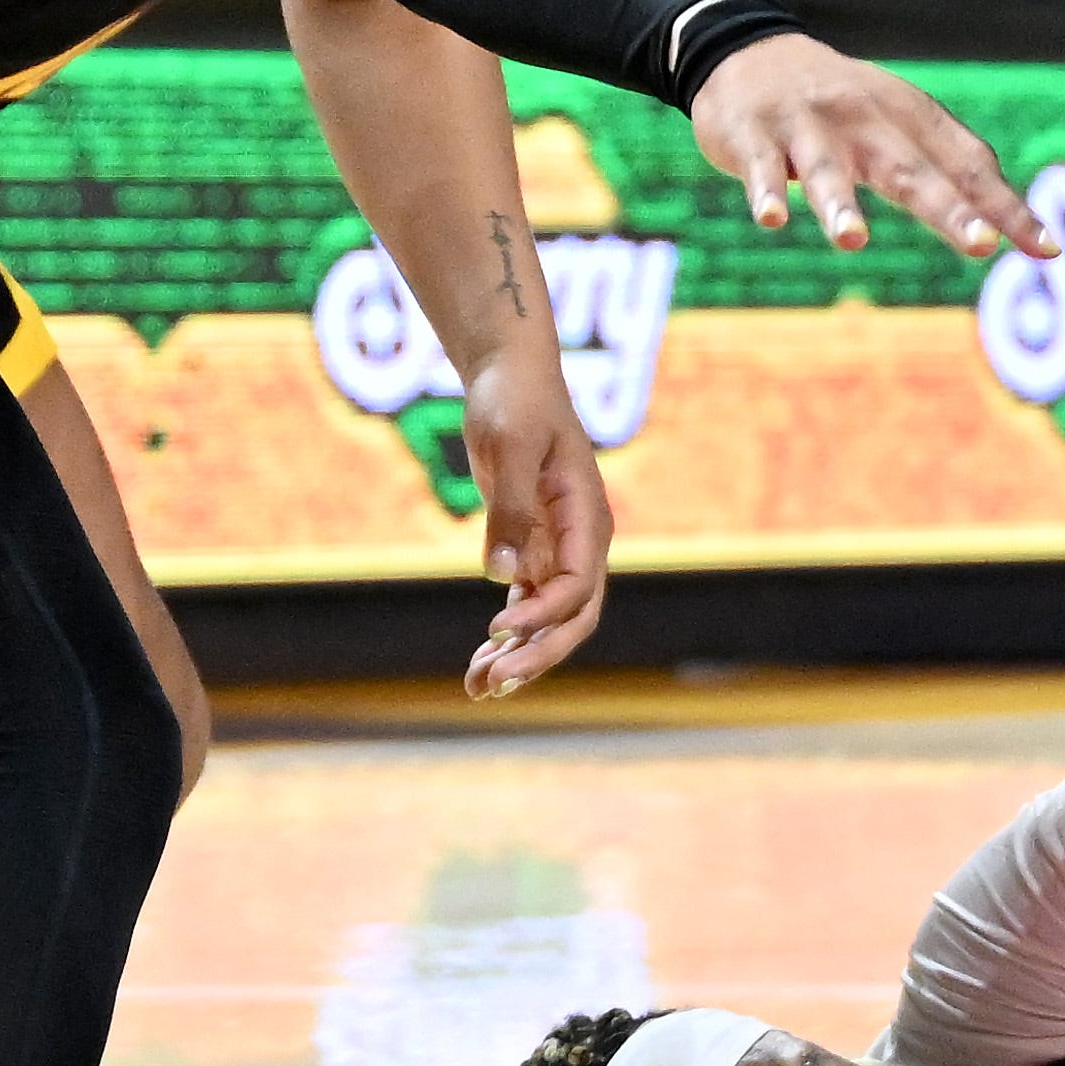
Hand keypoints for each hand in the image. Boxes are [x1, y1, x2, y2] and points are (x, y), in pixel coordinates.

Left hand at [455, 341, 610, 697]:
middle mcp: (581, 542)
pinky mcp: (532, 549)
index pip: (578, 585)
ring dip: (518, 657)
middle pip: (573, 617)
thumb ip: (511, 508)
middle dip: (536, 655)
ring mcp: (558, 549)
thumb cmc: (515, 401)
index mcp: (588, 517)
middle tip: (491, 687)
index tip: (497, 627)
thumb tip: (503, 574)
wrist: (510, 375)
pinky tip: (477, 666)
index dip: (543, 614)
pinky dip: (506, 639)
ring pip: (549, 621)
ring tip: (476, 690)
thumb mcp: (510, 445)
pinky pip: (525, 606)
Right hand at [688, 36, 1050, 258]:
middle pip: (910, 169)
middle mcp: (866, 117)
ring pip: (827, 168)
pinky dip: (766, 190)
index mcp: (910, 116)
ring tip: (853, 240)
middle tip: (981, 245)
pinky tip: (773, 219)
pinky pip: (761, 166)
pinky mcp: (755, 133)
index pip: (969, 165)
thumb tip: (1008, 223)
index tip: (1047, 248)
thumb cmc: (842, 106)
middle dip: (947, 208)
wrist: (749, 51)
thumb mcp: (900, 124)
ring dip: (840, 204)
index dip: (1007, 207)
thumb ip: (949, 169)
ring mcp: (808, 125)